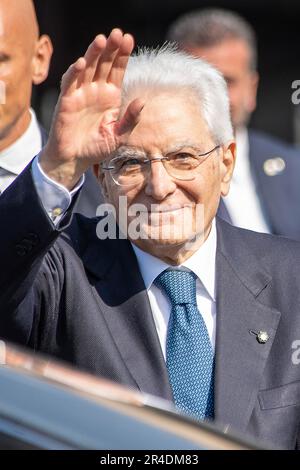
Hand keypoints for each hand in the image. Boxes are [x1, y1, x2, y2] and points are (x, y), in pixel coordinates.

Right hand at [40, 29, 143, 188]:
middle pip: (104, 64)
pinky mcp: (67, 100)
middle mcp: (96, 91)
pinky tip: (81, 63)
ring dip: (93, 54)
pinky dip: (74, 73)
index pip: (118, 71)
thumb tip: (143, 101)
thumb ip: (130, 119)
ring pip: (87, 69)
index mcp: (111, 96)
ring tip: (101, 40)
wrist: (75, 159)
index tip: (129, 40)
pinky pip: (70, 83)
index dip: (123, 55)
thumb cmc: (97, 148)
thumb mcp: (119, 135)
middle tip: (117, 34)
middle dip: (111, 49)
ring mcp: (81, 94)